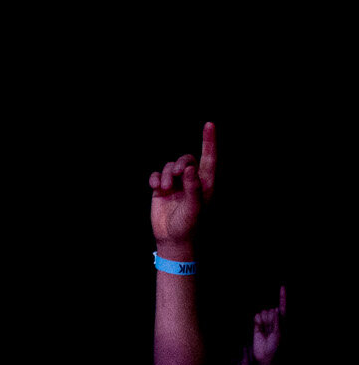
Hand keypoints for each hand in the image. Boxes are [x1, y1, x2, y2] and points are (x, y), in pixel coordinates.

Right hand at [148, 121, 216, 257]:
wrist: (171, 239)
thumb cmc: (188, 226)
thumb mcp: (194, 208)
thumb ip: (193, 187)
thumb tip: (189, 168)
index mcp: (204, 184)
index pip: (209, 158)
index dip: (209, 141)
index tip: (209, 125)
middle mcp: (191, 181)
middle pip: (185, 159)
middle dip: (179, 164)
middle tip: (175, 176)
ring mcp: (176, 185)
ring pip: (169, 166)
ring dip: (166, 174)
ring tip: (165, 188)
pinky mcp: (161, 189)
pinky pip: (157, 174)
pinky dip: (155, 178)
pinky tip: (156, 188)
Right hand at [251, 288, 285, 364]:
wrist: (267, 356)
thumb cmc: (277, 346)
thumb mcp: (280, 334)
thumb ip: (277, 321)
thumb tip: (274, 310)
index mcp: (284, 321)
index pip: (283, 306)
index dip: (282, 296)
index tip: (282, 287)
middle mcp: (275, 320)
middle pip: (270, 310)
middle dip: (269, 318)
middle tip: (271, 330)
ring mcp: (266, 323)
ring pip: (263, 313)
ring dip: (263, 320)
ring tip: (265, 331)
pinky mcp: (257, 326)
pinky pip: (256, 317)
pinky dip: (257, 321)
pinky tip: (259, 328)